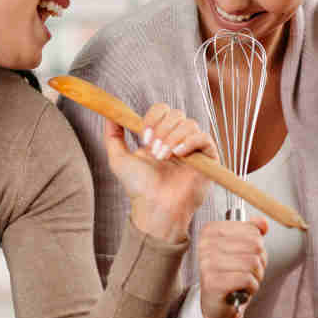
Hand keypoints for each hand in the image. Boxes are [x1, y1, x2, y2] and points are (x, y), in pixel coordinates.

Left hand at [102, 104, 214, 243]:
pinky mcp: (208, 158)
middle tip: (154, 149)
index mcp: (160, 136)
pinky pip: (204, 137)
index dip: (153, 118)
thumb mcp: (119, 158)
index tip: (143, 136)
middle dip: (162, 128)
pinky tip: (179, 154)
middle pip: (176, 113)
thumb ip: (112, 135)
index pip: (162, 110)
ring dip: (173, 137)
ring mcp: (193, 148)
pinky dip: (190, 141)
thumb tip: (109, 114)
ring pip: (189, 124)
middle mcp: (178, 139)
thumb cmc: (139, 188)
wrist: (154, 207)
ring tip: (164, 156)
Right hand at [197, 216, 267, 317]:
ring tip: (244, 282)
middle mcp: (206, 244)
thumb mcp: (243, 249)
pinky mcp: (213, 282)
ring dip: (256, 276)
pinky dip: (251, 287)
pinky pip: (247, 279)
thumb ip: (252, 231)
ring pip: (253, 262)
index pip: (251, 230)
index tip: (244, 256)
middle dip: (259, 262)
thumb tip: (262, 222)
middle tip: (247, 272)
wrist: (217, 305)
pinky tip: (241, 290)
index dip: (257, 247)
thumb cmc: (230, 275)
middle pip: (255, 245)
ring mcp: (207, 262)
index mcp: (211, 230)